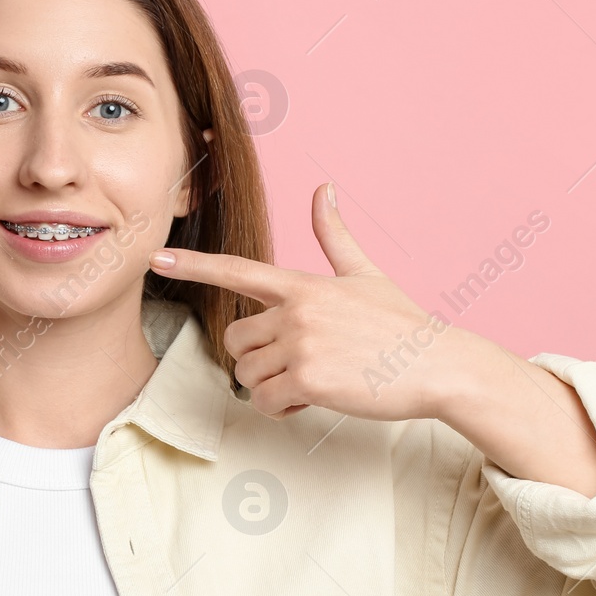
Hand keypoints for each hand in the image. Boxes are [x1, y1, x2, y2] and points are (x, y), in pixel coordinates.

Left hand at [149, 182, 461, 420]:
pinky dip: (281, 408)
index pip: (237, 270)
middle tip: (296, 366)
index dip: (193, 265)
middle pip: (236, 341)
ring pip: (248, 375)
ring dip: (271, 387)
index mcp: (304, 285)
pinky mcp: (310, 378)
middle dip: (257, 360)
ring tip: (311, 382)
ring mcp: (302, 344)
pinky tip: (312, 400)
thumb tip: (323, 188)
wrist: (438, 365)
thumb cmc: (401, 324)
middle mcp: (296, 310)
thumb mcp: (365, 274)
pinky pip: (266, 400)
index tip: (156, 259)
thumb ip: (334, 236)